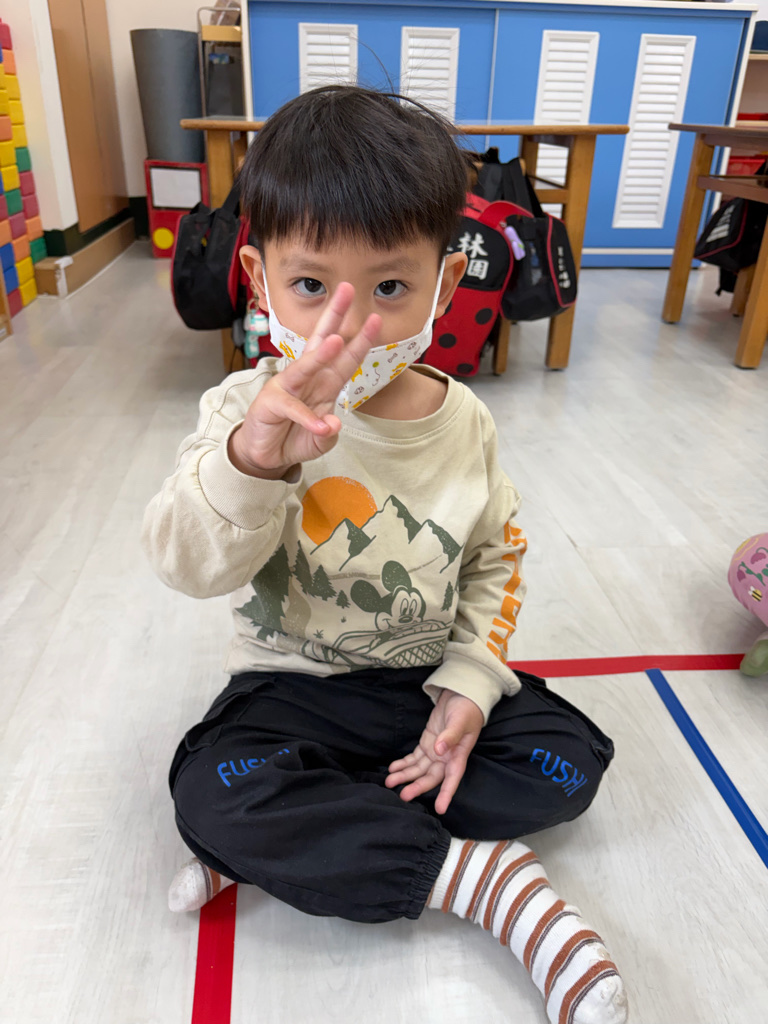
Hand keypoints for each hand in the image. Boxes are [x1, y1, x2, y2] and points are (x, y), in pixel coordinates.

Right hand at [229, 283, 380, 477]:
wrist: (265, 455)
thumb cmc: (295, 438)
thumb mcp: (322, 439)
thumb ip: (329, 432)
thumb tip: (334, 423)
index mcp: (324, 382)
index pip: (346, 357)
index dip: (361, 340)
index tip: (376, 319)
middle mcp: (307, 378)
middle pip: (322, 342)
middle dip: (335, 316)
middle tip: (347, 290)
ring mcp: (287, 387)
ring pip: (305, 367)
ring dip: (320, 355)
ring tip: (336, 341)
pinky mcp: (271, 403)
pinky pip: (293, 408)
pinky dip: (308, 419)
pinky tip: (321, 425)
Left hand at [385, 689, 483, 814]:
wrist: (461, 695)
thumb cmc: (466, 709)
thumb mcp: (460, 720)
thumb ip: (450, 735)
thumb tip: (439, 750)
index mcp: (458, 754)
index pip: (452, 777)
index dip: (446, 793)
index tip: (440, 809)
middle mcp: (446, 757)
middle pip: (431, 777)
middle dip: (417, 786)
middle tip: (402, 795)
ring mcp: (435, 752)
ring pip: (419, 770)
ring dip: (405, 776)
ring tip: (389, 781)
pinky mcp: (426, 744)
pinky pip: (414, 759)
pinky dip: (403, 764)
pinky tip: (393, 769)